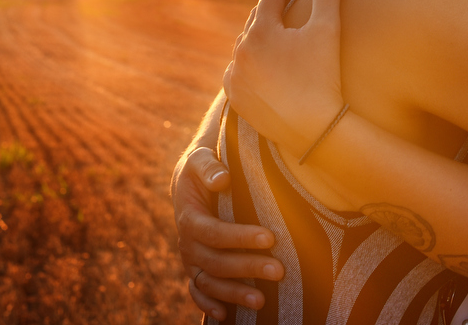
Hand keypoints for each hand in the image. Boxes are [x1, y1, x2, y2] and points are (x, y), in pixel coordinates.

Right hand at [172, 146, 282, 317]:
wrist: (191, 181)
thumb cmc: (203, 168)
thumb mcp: (201, 159)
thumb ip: (208, 166)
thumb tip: (222, 179)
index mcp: (189, 217)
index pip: (213, 232)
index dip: (239, 238)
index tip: (270, 238)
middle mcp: (187, 243)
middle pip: (215, 262)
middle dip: (247, 268)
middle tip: (279, 271)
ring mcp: (191, 259)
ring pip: (209, 282)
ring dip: (233, 293)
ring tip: (262, 301)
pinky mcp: (196, 268)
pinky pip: (198, 292)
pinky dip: (208, 305)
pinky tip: (227, 316)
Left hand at [223, 0, 345, 152]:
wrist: (313, 129)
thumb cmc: (323, 76)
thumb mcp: (328, 29)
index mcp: (260, 32)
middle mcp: (241, 52)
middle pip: (256, 22)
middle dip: (271, 9)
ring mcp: (235, 78)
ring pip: (245, 48)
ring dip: (258, 37)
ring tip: (274, 33)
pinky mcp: (237, 100)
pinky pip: (239, 74)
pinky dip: (250, 65)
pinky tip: (259, 65)